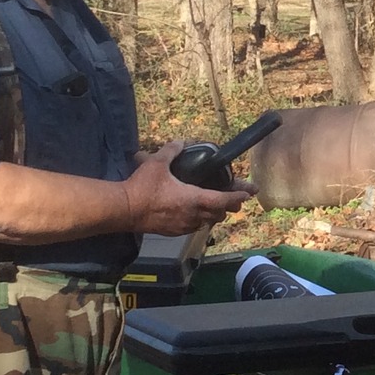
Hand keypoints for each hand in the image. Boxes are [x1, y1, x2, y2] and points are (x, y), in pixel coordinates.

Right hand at [124, 144, 252, 235]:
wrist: (124, 210)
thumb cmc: (142, 188)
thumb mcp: (157, 163)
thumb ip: (171, 151)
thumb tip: (179, 142)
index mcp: (194, 199)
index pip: (224, 200)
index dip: (239, 196)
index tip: (249, 192)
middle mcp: (193, 215)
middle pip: (220, 214)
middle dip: (229, 207)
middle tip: (234, 199)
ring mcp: (183, 226)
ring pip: (207, 223)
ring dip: (214, 215)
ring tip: (216, 206)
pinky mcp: (173, 232)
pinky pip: (193, 228)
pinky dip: (199, 221)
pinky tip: (194, 214)